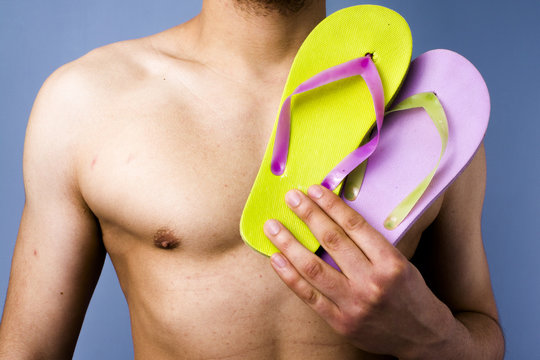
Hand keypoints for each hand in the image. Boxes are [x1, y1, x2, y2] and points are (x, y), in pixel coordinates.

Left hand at [264, 185, 455, 357]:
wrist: (423, 337)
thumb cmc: (410, 293)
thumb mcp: (400, 263)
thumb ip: (371, 245)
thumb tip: (334, 217)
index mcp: (390, 263)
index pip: (355, 225)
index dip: (331, 205)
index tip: (314, 190)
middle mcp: (372, 282)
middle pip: (332, 241)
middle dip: (308, 215)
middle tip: (291, 198)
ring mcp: (354, 305)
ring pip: (314, 268)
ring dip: (289, 244)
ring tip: (273, 227)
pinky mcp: (341, 322)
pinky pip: (309, 296)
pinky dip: (290, 276)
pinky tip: (276, 259)